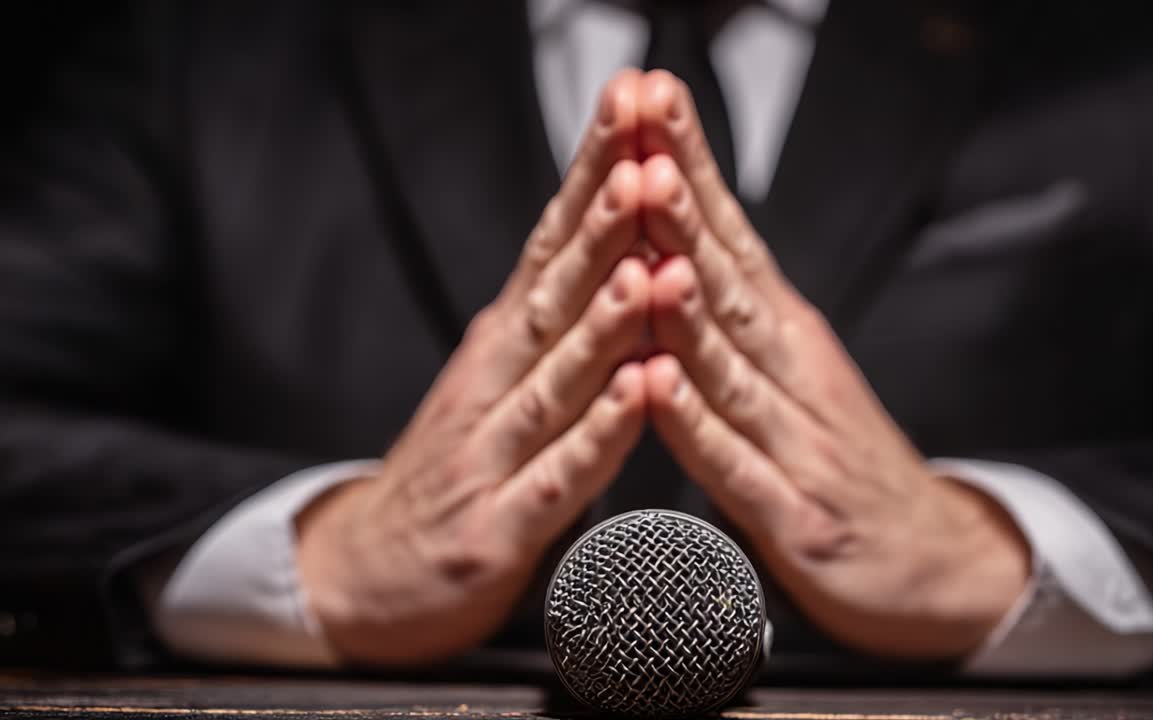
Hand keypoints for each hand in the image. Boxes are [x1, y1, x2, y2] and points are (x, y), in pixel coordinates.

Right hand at [296, 70, 650, 665]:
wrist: (364, 575)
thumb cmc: (452, 471)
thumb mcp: (495, 380)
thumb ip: (551, 322)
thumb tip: (614, 242)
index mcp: (500, 346)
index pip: (550, 249)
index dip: (591, 182)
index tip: (631, 116)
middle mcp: (492, 385)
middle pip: (553, 296)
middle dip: (603, 226)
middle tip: (644, 161)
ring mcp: (490, 455)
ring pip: (554, 379)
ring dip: (605, 324)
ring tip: (648, 269)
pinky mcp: (496, 530)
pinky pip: (557, 478)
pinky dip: (599, 436)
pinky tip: (636, 398)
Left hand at [634, 71, 1029, 657]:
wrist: (936, 565)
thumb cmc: (844, 467)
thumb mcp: (794, 377)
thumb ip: (734, 322)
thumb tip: (666, 248)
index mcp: (787, 338)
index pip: (732, 238)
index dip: (691, 169)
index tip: (650, 102)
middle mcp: (794, 375)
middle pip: (730, 279)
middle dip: (682, 204)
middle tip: (647, 131)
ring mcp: (798, 443)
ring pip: (732, 362)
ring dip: (686, 298)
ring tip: (652, 238)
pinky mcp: (797, 519)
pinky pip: (735, 468)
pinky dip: (695, 427)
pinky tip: (659, 386)